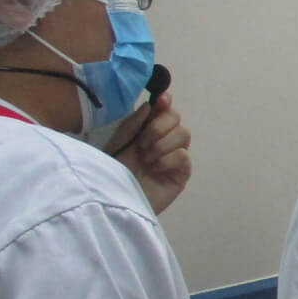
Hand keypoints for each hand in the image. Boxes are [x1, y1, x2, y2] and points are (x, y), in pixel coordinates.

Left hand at [107, 93, 191, 214]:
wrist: (115, 198)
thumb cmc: (114, 171)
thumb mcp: (119, 141)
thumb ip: (135, 122)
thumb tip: (154, 103)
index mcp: (148, 130)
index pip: (164, 109)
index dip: (165, 102)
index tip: (161, 100)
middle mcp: (164, 140)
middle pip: (176, 118)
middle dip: (158, 127)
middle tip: (142, 144)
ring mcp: (175, 156)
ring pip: (184, 134)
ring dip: (161, 144)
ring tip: (146, 159)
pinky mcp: (182, 173)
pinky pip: (183, 155)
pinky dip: (167, 160)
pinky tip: (155, 169)